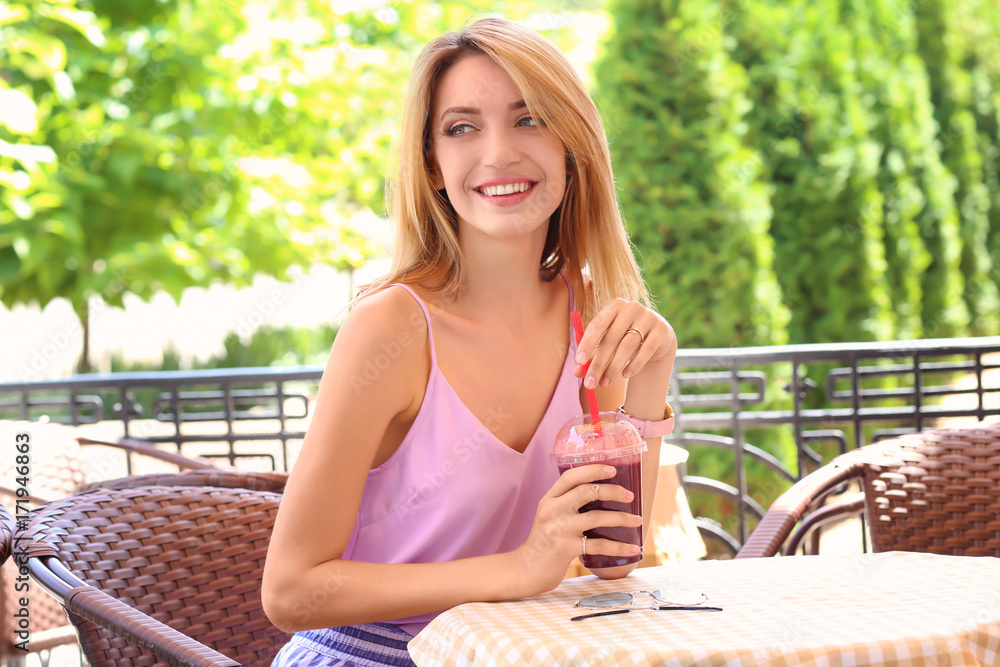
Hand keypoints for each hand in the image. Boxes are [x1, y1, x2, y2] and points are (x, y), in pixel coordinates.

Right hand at [509, 464, 642, 596]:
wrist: (526, 570)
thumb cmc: (543, 543)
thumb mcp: (549, 517)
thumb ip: (566, 505)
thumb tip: (601, 495)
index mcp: (548, 499)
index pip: (570, 477)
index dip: (592, 470)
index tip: (612, 470)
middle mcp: (552, 510)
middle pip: (586, 492)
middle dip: (612, 491)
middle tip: (629, 496)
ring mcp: (558, 529)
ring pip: (596, 517)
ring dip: (621, 518)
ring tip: (637, 520)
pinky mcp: (565, 548)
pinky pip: (598, 545)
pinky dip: (618, 546)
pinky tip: (632, 548)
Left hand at [574, 299, 675, 389]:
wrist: (657, 337)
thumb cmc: (626, 337)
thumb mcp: (609, 343)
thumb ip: (593, 354)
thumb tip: (577, 372)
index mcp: (614, 306)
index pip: (597, 325)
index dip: (587, 344)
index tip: (579, 362)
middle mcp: (631, 307)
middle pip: (611, 338)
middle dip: (598, 363)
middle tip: (590, 383)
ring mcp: (648, 317)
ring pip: (627, 346)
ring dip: (614, 368)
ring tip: (605, 383)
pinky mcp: (661, 329)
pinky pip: (645, 350)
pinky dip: (634, 365)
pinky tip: (625, 375)